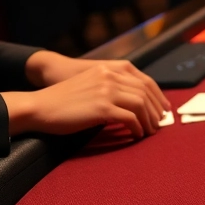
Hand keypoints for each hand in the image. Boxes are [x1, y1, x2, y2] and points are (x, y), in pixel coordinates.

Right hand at [5, 53, 169, 138]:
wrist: (39, 106)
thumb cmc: (62, 100)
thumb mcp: (90, 84)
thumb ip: (109, 87)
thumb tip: (132, 102)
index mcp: (109, 69)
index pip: (144, 80)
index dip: (158, 95)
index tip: (164, 108)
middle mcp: (110, 76)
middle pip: (146, 92)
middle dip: (157, 109)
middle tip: (160, 123)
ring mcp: (106, 91)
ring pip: (141, 105)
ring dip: (149, 120)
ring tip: (150, 131)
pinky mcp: (101, 107)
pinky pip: (129, 118)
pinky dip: (137, 128)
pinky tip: (136, 135)